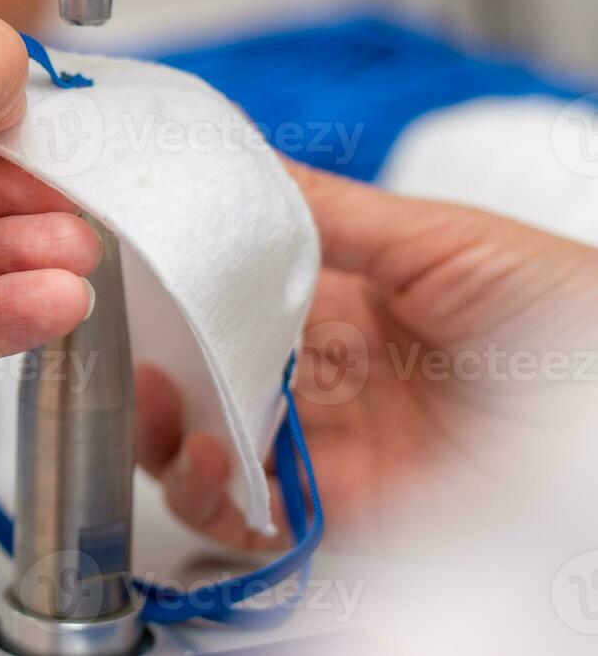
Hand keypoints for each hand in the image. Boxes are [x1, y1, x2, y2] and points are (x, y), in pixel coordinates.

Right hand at [136, 160, 597, 547]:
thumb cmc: (560, 308)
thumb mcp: (442, 240)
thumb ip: (331, 212)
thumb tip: (234, 158)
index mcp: (338, 305)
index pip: (229, 296)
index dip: (176, 284)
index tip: (130, 256)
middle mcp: (318, 378)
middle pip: (203, 374)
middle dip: (152, 358)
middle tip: (120, 332)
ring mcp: (321, 448)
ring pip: (204, 446)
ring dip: (163, 426)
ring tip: (159, 397)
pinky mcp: (334, 514)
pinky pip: (244, 516)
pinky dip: (206, 490)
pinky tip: (210, 453)